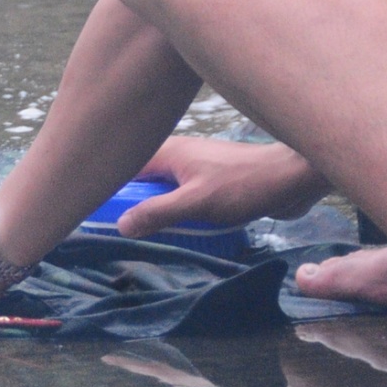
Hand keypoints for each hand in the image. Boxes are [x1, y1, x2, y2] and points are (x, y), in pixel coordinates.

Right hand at [115, 137, 326, 236]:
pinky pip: (181, 197)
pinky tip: (181, 228)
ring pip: (160, 190)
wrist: (294, 178)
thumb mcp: (197, 203)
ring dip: (156, 210)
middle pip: (138, 181)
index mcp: (165, 152)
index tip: (92, 212)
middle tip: (122, 232)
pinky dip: (176, 211)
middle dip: (130, 204)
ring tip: (151, 234)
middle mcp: (174, 156)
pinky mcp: (210, 180)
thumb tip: (121, 226)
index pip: (120, 167)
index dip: (104, 188)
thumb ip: (158, 213)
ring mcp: (193, 167)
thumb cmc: (245, 185)